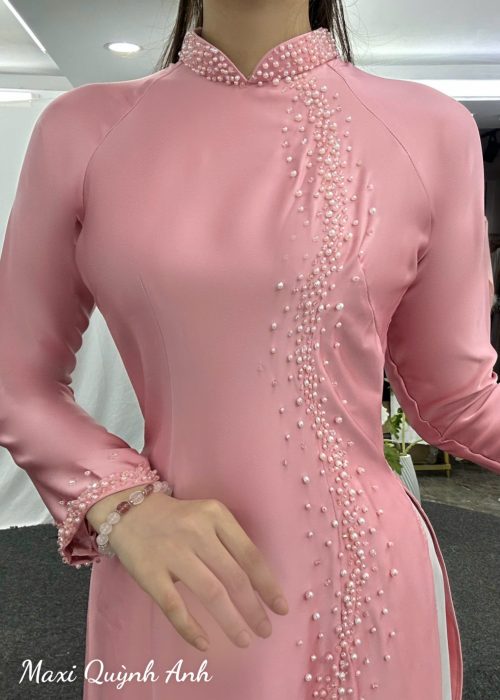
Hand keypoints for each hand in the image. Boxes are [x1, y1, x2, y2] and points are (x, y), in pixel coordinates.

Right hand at [86, 491, 288, 651]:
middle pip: (234, 576)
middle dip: (254, 608)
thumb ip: (229, 542)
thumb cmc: (178, 519)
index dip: (267, 584)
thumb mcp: (208, 516)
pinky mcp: (150, 572)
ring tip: (245, 639)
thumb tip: (257, 586)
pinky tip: (204, 643)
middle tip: (265, 630)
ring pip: (210, 593)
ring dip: (231, 621)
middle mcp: (196, 531)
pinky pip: (174, 606)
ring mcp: (172, 552)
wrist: (130, 510)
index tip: (280, 607)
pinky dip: (190, 628)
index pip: (249, 554)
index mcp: (216, 515)